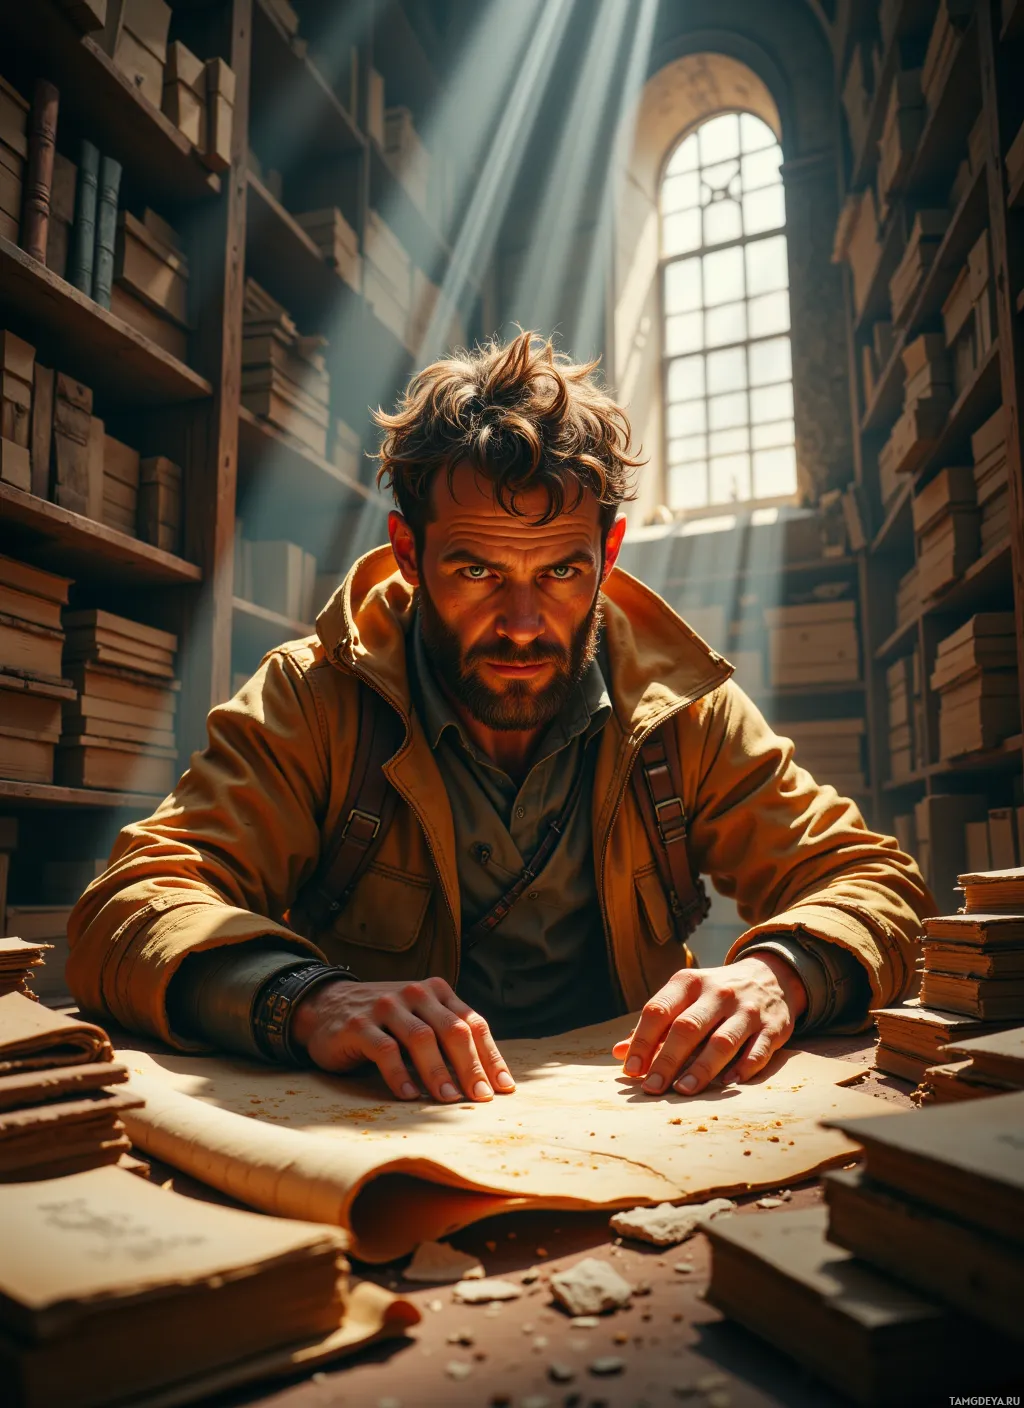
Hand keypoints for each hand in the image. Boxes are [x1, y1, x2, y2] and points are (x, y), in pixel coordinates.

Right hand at [290, 976, 514, 1103]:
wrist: (326, 1006)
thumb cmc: (384, 1022)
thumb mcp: (419, 1019)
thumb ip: (447, 1036)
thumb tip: (488, 1077)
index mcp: (436, 991)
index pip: (473, 1023)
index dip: (491, 1056)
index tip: (504, 1087)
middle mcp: (415, 993)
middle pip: (452, 1030)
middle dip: (471, 1066)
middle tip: (482, 1097)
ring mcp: (386, 1006)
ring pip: (421, 1038)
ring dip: (438, 1072)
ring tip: (450, 1099)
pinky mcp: (358, 1024)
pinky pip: (384, 1049)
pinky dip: (399, 1075)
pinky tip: (410, 1095)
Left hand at [611, 954, 806, 1096]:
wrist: (769, 976)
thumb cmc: (713, 995)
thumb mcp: (684, 997)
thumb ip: (655, 1025)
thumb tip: (619, 1053)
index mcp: (688, 982)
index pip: (659, 1010)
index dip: (642, 1040)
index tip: (631, 1069)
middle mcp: (718, 993)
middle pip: (687, 1028)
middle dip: (667, 1060)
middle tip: (651, 1088)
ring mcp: (747, 1009)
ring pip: (722, 1041)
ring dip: (701, 1068)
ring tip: (682, 1090)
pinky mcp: (773, 1027)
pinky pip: (758, 1051)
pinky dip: (743, 1068)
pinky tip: (728, 1084)